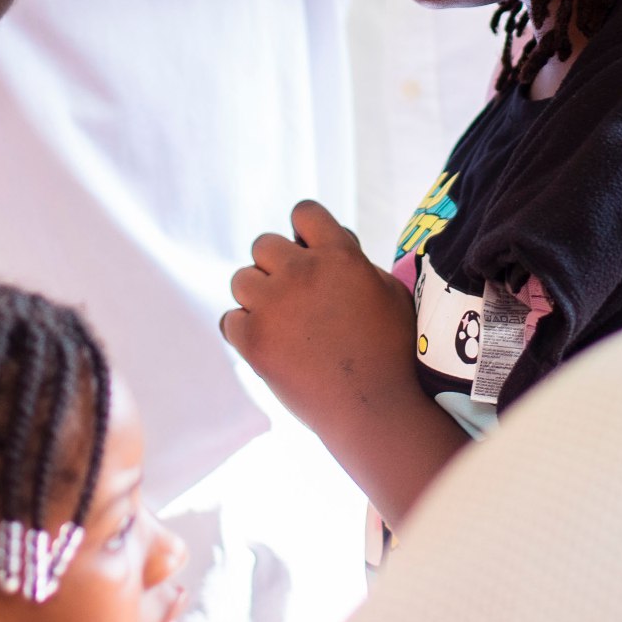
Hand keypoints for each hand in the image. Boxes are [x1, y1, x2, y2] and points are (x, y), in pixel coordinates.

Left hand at [221, 199, 417, 440]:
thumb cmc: (392, 352)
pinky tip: (269, 345)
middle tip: (294, 297)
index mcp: (338, 255)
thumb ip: (357, 261)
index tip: (308, 253)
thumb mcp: (390, 292)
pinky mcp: (253, 340)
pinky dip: (244, 332)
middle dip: (276, 266)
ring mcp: (273, 306)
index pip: (304, 212)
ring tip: (281, 323)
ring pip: (241, 279)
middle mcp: (301, 272)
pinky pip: (229, 320)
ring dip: (257, 297)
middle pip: (263, 244)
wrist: (374, 409)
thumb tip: (334, 242)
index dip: (305, 231)